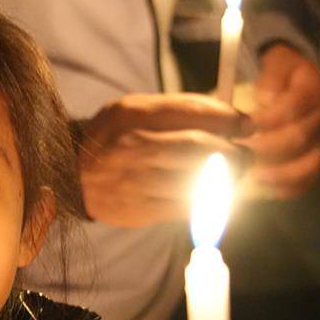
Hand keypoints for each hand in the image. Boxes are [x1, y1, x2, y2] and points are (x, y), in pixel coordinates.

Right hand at [78, 93, 251, 226]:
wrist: (71, 175)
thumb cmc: (115, 137)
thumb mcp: (138, 109)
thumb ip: (182, 110)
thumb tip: (236, 119)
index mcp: (132, 114)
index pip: (193, 113)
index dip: (229, 119)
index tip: (248, 125)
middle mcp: (133, 146)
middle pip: (200, 149)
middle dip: (234, 153)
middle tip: (246, 155)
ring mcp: (135, 181)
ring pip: (197, 182)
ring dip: (227, 181)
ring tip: (234, 175)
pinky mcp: (139, 210)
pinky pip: (185, 207)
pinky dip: (206, 201)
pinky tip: (211, 194)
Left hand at [239, 44, 319, 198]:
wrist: (296, 80)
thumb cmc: (281, 73)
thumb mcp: (276, 62)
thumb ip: (272, 76)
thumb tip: (266, 97)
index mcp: (314, 89)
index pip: (293, 107)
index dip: (267, 119)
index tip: (243, 125)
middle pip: (299, 137)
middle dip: (266, 146)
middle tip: (239, 150)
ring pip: (309, 164)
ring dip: (280, 173)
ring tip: (253, 174)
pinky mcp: (313, 158)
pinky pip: (307, 180)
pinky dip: (288, 188)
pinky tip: (266, 186)